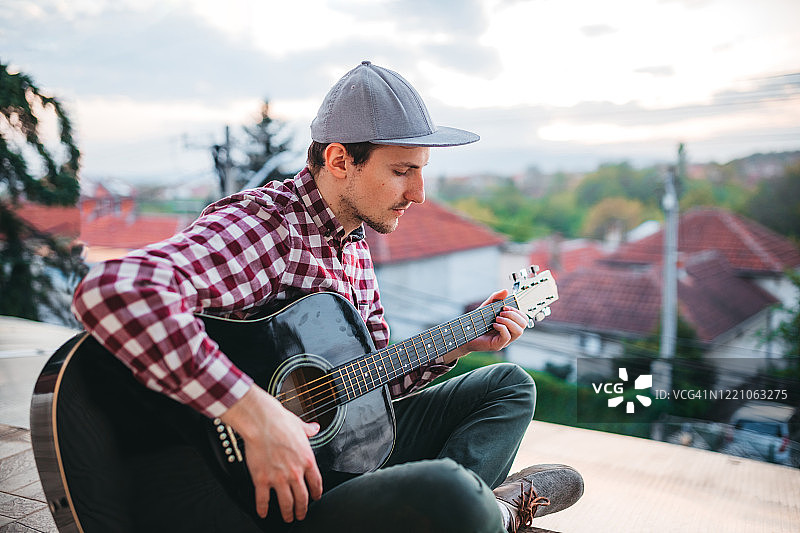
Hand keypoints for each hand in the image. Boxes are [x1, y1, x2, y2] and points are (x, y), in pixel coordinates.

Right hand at [220, 385, 322, 521]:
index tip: (315, 498)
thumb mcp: (300, 425)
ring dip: (288, 513)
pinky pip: (263, 499)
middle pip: (302, 497)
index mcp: (307, 460)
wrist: (261, 421)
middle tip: (301, 514)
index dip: (317, 493)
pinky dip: (263, 509)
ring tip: (288, 518)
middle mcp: (295, 472)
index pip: (316, 483)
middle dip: (302, 509)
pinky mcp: (262, 479)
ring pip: (286, 503)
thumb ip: (308, 430)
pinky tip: (263, 513)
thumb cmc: (280, 421)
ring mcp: (279, 478)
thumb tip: (314, 428)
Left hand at [444, 289, 527, 362]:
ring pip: (519, 331)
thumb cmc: (477, 321)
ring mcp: (505, 340)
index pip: (524, 318)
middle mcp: (510, 333)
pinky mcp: (498, 345)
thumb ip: (495, 298)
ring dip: (509, 321)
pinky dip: (502, 328)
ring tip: (497, 318)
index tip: (505, 306)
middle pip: (524, 324)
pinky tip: (493, 324)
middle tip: (501, 312)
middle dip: (514, 315)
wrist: (465, 333)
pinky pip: (507, 336)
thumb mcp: (486, 307)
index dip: (517, 311)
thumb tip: (506, 291)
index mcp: (510, 325)